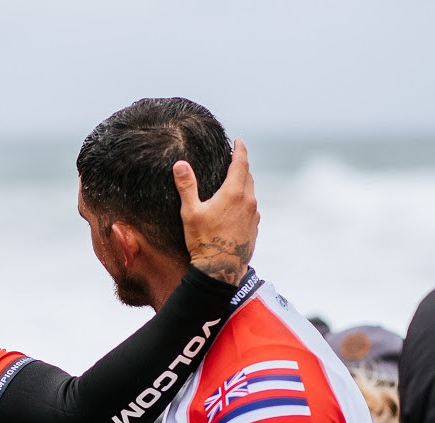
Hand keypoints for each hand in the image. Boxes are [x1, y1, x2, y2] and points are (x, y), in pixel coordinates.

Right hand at [174, 138, 258, 286]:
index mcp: (234, 193)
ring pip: (251, 193)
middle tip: (234, 160)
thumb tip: (180, 164)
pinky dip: (245, 202)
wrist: (220, 270)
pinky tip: (235, 208)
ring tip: (233, 183)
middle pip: (248, 176)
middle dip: (241, 166)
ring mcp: (253, 216)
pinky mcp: (254, 228)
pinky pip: (251, 209)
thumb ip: (187, 186)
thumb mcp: (190, 212)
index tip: (238, 141)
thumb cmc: (203, 241)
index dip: (240, 150)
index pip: (241, 163)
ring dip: (244, 185)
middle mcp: (248, 202)